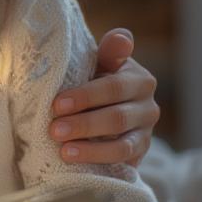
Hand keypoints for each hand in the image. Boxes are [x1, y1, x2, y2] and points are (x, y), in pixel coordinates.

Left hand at [50, 28, 159, 165]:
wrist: (102, 110)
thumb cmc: (95, 80)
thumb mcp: (99, 64)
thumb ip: (109, 53)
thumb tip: (120, 37)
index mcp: (138, 79)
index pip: (114, 87)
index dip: (86, 96)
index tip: (57, 104)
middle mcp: (148, 106)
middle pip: (116, 117)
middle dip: (83, 124)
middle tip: (54, 130)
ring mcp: (146, 133)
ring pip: (122, 144)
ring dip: (91, 149)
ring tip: (64, 151)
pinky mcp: (139, 154)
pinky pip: (122, 161)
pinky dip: (99, 161)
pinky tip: (78, 164)